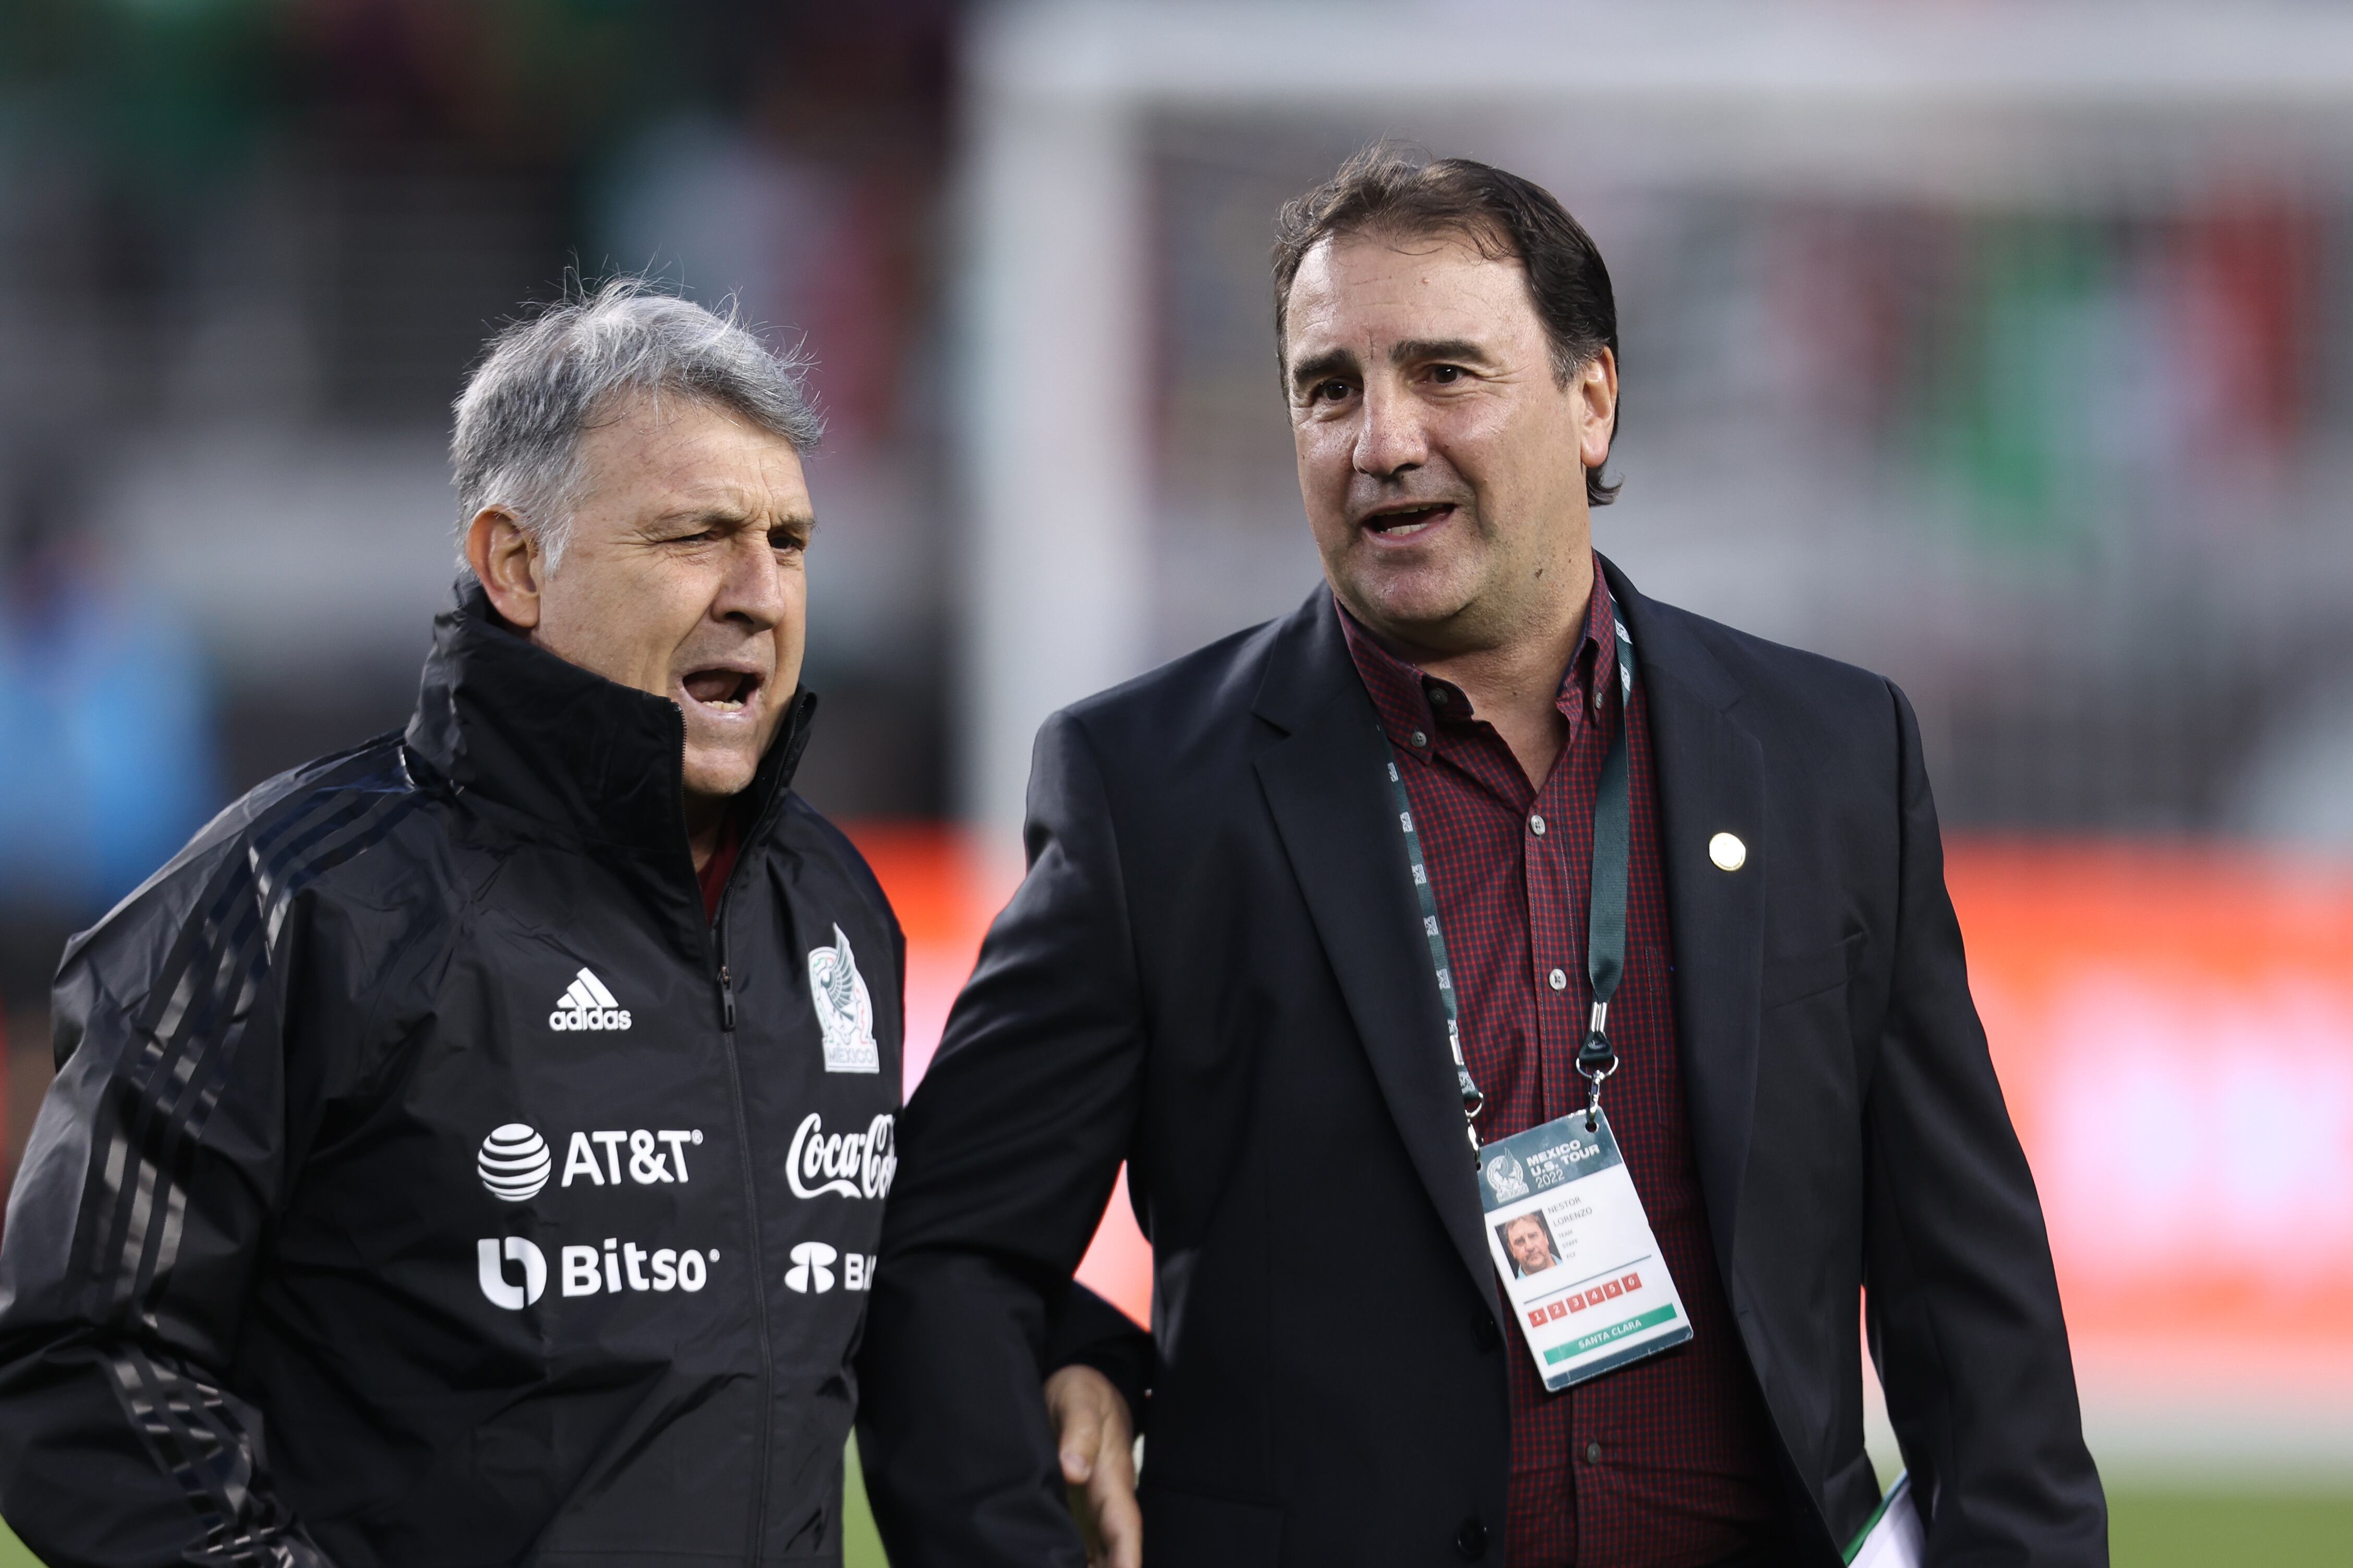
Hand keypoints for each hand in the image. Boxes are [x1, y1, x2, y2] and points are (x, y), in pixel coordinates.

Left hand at [1045, 1363, 1139, 1567]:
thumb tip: (1074, 1468)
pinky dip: (1074, 1564)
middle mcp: (1107, 1502)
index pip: (1124, 1529)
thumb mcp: (1078, 1402)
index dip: (1125, 1560)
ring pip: (1099, 1556)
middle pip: (1115, 1554)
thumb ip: (1078, 1432)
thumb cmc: (1081, 1391)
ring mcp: (1093, 1510)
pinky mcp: (1076, 1510)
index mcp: (1113, 1480)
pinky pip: (1081, 1548)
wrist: (1082, 1382)